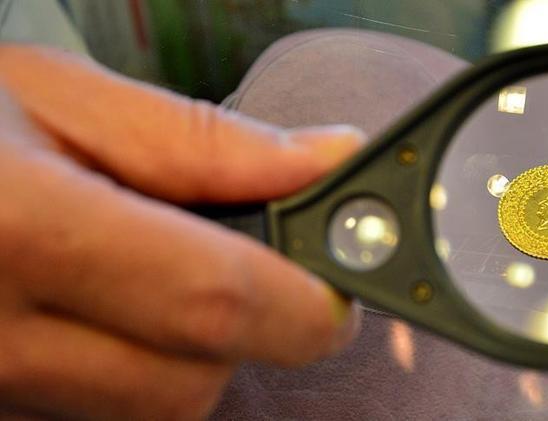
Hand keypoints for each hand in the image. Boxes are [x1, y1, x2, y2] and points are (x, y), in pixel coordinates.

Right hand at [0, 45, 362, 419]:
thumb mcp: (59, 99)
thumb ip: (206, 143)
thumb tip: (330, 161)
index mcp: (18, 230)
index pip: (210, 303)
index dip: (301, 302)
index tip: (338, 282)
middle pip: (188, 382)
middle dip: (246, 328)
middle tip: (235, 257)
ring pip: (149, 409)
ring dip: (184, 347)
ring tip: (142, 266)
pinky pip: (96, 411)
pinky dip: (130, 364)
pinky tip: (98, 302)